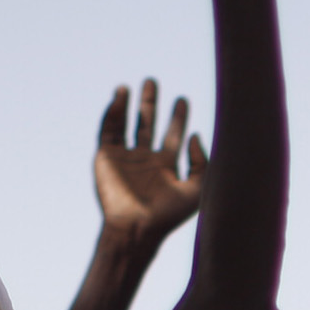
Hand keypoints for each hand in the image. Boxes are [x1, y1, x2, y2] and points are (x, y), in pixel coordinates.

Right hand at [93, 78, 204, 244]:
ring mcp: (125, 158)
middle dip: (150, 104)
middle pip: (147, 124)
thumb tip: (196, 136)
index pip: (173, 135)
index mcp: (166, 166)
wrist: (135, 228)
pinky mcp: (106, 157)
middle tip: (152, 81)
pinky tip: (120, 97)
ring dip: (128, 105)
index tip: (183, 100)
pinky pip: (108, 130)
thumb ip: (202, 163)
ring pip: (125, 124)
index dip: (178, 117)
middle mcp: (145, 160)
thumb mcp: (196, 190)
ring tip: (130, 86)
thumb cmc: (167, 215)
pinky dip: (113, 113)